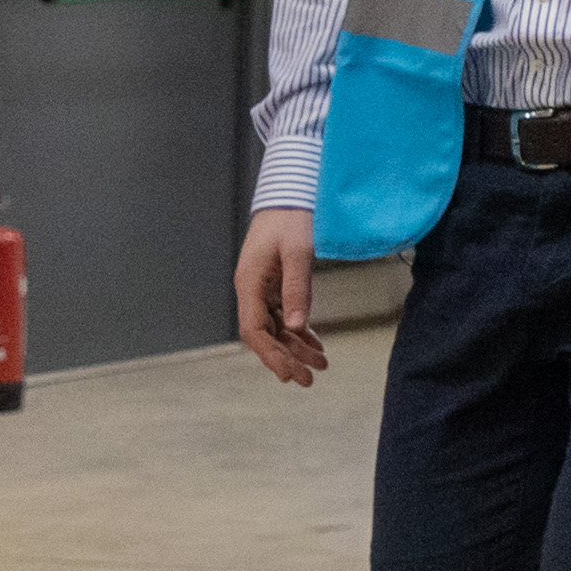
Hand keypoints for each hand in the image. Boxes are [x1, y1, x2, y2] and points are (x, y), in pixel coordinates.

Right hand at [231, 209, 327, 385]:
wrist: (293, 192)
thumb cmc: (293, 217)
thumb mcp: (298, 252)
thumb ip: (297, 289)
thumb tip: (297, 327)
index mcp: (249, 284)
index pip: (255, 331)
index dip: (271, 356)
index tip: (291, 375)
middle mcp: (251, 289)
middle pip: (265, 334)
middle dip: (286, 358)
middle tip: (311, 379)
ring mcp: (262, 286)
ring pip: (276, 326)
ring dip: (296, 347)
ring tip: (321, 364)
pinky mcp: (275, 282)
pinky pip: (284, 314)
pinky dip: (299, 330)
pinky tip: (315, 343)